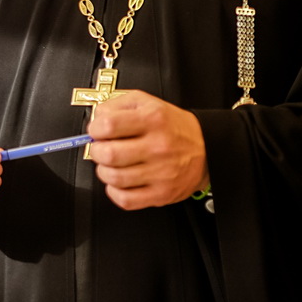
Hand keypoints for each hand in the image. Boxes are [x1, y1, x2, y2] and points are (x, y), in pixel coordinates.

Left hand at [87, 91, 208, 210]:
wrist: (207, 148)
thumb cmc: (172, 126)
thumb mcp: (147, 102)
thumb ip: (117, 105)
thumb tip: (96, 119)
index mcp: (153, 120)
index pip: (108, 125)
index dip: (95, 129)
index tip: (97, 132)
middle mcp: (158, 146)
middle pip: (109, 154)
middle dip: (97, 151)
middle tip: (102, 149)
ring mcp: (161, 172)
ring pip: (114, 178)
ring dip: (104, 172)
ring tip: (111, 165)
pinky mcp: (162, 193)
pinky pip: (126, 200)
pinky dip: (114, 192)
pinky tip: (119, 182)